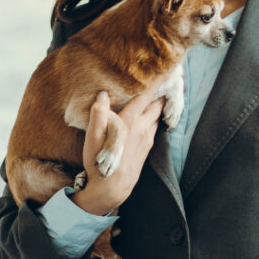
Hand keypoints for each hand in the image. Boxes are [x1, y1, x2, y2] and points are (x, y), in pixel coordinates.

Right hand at [73, 90, 166, 215]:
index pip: (146, 95)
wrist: (112, 188)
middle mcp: (143, 128)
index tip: (166, 69)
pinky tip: (150, 117)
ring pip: (157, 116)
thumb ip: (98, 114)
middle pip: (158, 104)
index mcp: (130, 121)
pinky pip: (155, 127)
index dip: (157, 81)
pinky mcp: (147, 148)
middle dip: (162, 91)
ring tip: (159, 94)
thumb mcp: (92, 138)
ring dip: (159, 105)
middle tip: (166, 78)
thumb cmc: (99, 162)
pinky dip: (155, 117)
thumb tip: (103, 94)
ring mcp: (147, 139)